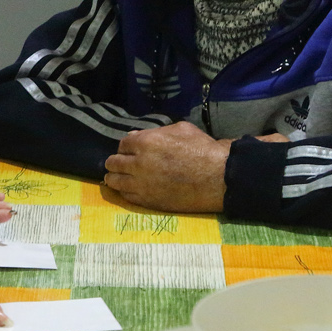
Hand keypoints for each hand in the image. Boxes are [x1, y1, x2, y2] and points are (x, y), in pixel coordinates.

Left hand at [102, 121, 229, 212]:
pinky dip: (125, 191)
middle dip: (116, 162)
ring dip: (114, 177)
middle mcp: (139, 163)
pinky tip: (129, 189)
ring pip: (114, 181)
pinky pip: (126, 195)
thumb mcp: (180, 129)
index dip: (126, 147)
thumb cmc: (203, 150)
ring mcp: (142, 184)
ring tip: (116, 178)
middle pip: (113, 163)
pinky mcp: (148, 200)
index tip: (129, 151)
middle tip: (119, 165)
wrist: (218, 178)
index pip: (122, 144)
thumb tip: (135, 136)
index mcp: (146, 142)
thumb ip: (155, 132)